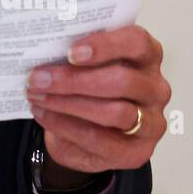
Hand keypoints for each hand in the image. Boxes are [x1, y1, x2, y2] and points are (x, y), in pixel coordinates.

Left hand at [25, 24, 169, 175]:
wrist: (83, 130)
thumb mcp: (82, 64)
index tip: (71, 52)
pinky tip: (44, 115)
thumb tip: (43, 48)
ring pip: (116, 112)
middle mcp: (155, 87)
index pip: (137, 42)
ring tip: (37, 97)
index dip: (105, 45)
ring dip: (69, 104)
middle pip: (123, 80)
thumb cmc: (86, 85)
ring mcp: (152, 122)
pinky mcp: (138, 151)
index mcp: (146, 56)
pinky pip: (101, 140)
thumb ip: (73, 53)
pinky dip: (66, 126)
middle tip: (38, 78)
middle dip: (74, 80)